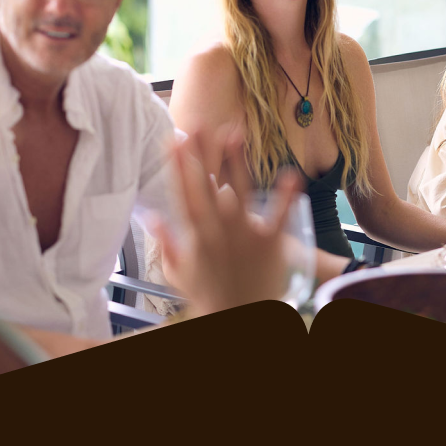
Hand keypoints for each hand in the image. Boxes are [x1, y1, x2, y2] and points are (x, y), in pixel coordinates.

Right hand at [152, 131, 299, 315]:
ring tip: (234, 131)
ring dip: (237, 161)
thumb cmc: (208, 298)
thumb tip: (153, 219)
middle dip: (200, 155)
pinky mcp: (269, 244)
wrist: (237, 320)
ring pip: (240, 192)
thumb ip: (167, 244)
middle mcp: (217, 232)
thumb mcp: (178, 274)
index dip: (176, 166)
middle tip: (196, 125)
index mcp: (195, 236)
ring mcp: (243, 236)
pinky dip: (286, 198)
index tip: (171, 140)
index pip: (183, 194)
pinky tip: (291, 174)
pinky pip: (278, 217)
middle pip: (207, 186)